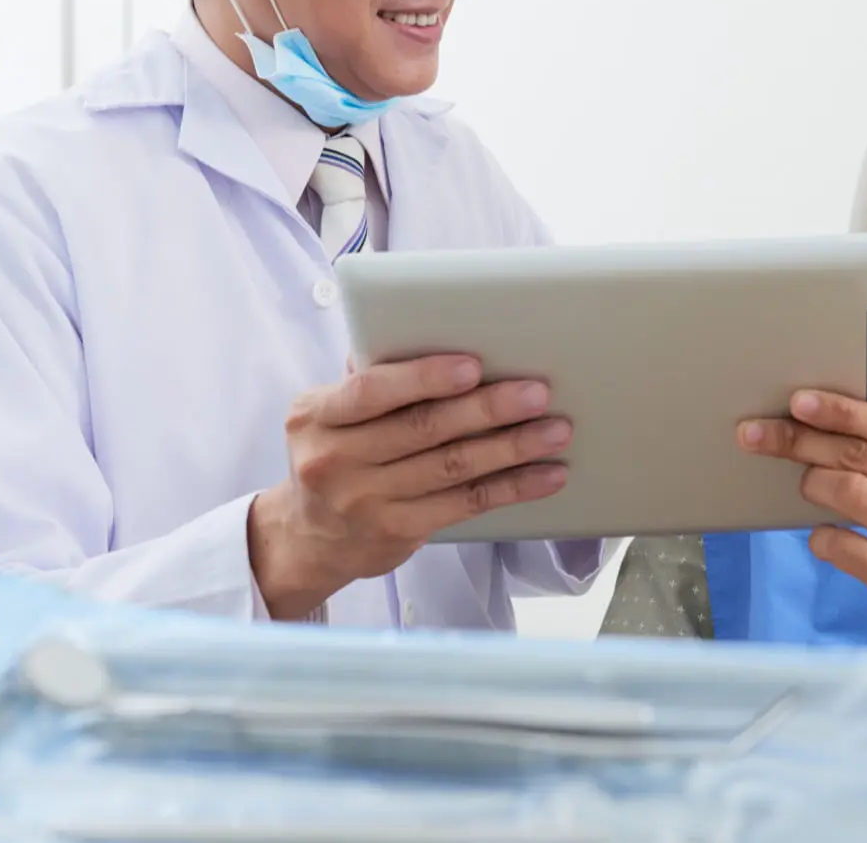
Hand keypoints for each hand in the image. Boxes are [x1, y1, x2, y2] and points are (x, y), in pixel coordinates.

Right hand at [249, 354, 570, 618]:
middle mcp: (336, 460)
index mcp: (318, 416)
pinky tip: (546, 475)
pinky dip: (512, 487)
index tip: (473, 365)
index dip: (423, 377)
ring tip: (556, 430)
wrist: (310, 538)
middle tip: (537, 392)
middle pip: (424, 428)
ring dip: (512, 447)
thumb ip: (369, 377)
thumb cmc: (337, 453)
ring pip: (453, 467)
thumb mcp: (331, 413)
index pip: (371, 391)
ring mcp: (366, 501)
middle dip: (488, 408)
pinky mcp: (398, 531)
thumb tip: (424, 329)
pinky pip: (466, 504)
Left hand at [739, 389, 866, 657]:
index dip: (841, 410)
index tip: (798, 401)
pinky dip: (822, 538)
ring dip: (813, 485)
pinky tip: (823, 539)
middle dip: (802, 440)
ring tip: (804, 489)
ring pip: (849, 492)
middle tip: (758, 434)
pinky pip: (842, 546)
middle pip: (861, 455)